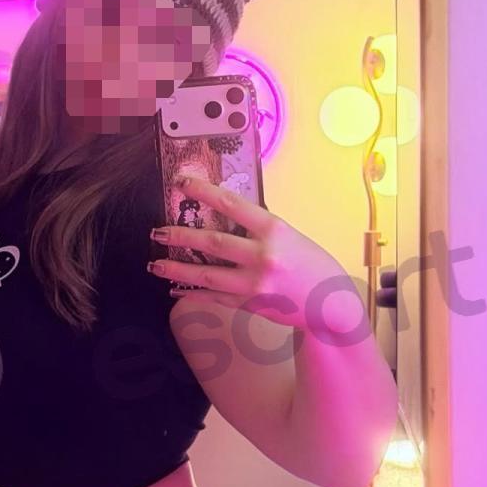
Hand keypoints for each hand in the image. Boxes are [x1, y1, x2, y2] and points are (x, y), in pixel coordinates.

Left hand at [148, 175, 365, 335]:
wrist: (330, 304)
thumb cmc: (312, 264)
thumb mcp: (290, 236)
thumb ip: (259, 229)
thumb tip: (223, 216)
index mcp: (275, 230)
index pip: (231, 204)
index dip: (203, 191)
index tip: (182, 182)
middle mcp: (264, 256)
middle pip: (212, 241)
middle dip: (180, 236)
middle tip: (157, 231)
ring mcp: (255, 282)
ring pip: (206, 274)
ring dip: (177, 269)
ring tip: (156, 264)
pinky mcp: (249, 303)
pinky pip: (214, 296)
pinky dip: (193, 292)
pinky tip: (176, 288)